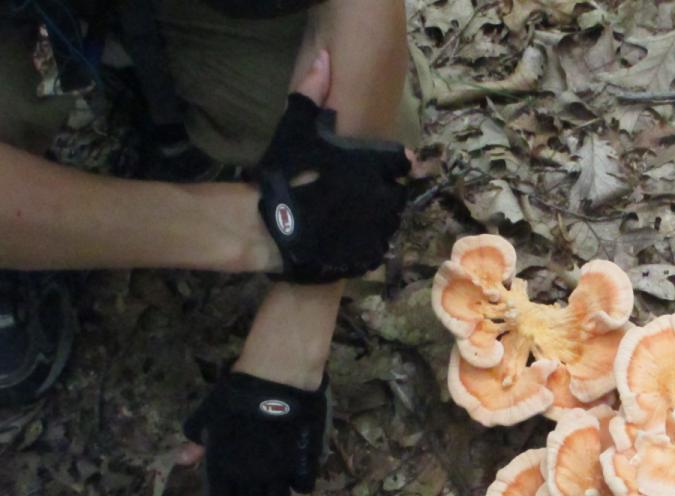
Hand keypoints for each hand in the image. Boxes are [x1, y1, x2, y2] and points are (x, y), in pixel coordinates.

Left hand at [182, 372, 328, 495]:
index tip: (227, 481)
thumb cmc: (237, 394)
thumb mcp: (208, 415)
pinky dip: (299, 481)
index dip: (222, 491)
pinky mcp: (303, 465)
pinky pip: (302, 487)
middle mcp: (250, 479)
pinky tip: (296, 466)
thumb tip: (183, 460)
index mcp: (223, 469)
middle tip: (253, 472)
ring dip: (274, 486)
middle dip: (248, 490)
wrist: (277, 378)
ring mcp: (279, 474)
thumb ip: (196, 442)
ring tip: (276, 470)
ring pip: (277, 495)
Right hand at [255, 53, 412, 284]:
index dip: (391, 164)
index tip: (380, 166)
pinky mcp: (370, 253)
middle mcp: (385, 196)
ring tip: (355, 214)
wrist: (271, 228)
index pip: (400, 162)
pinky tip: (350, 235)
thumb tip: (324, 58)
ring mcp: (379, 227)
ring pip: (390, 220)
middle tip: (361, 193)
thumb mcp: (295, 127)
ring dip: (378, 216)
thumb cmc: (285, 174)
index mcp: (375, 165)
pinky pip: (378, 246)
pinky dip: (368, 241)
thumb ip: (312, 93)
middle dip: (383, 191)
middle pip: (397, 193)